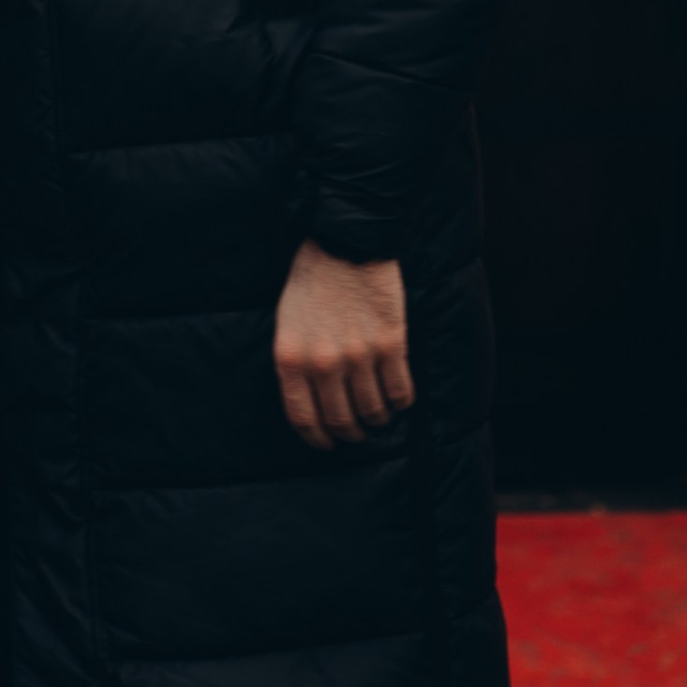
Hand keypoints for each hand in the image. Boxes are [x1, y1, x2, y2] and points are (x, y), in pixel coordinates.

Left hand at [273, 241, 411, 453]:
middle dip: (350, 433)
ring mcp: (359, 356)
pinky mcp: (391, 345)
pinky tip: (397, 399)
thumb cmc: (310, 282)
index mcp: (291, 360)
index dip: (317, 438)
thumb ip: (295, 364)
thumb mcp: (286, 324)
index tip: (327, 444)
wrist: (344, 243)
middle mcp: (323, 364)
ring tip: (378, 415)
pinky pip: (400, 392)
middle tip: (356, 431)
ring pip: (373, 411)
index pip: (303, 418)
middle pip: (341, 421)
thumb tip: (310, 401)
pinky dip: (400, 403)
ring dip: (377, 420)